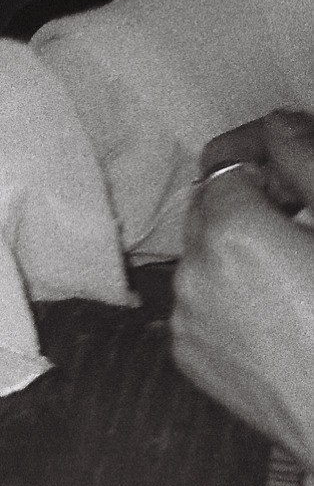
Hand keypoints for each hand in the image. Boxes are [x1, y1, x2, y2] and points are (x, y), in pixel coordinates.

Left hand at [173, 110, 313, 464]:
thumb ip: (309, 162)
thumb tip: (278, 124)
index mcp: (230, 234)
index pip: (225, 166)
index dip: (263, 161)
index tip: (297, 175)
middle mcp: (191, 275)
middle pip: (205, 211)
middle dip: (246, 203)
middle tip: (302, 217)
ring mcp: (185, 323)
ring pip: (200, 261)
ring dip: (237, 251)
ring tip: (296, 270)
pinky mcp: (190, 361)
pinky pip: (199, 308)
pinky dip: (228, 297)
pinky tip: (280, 313)